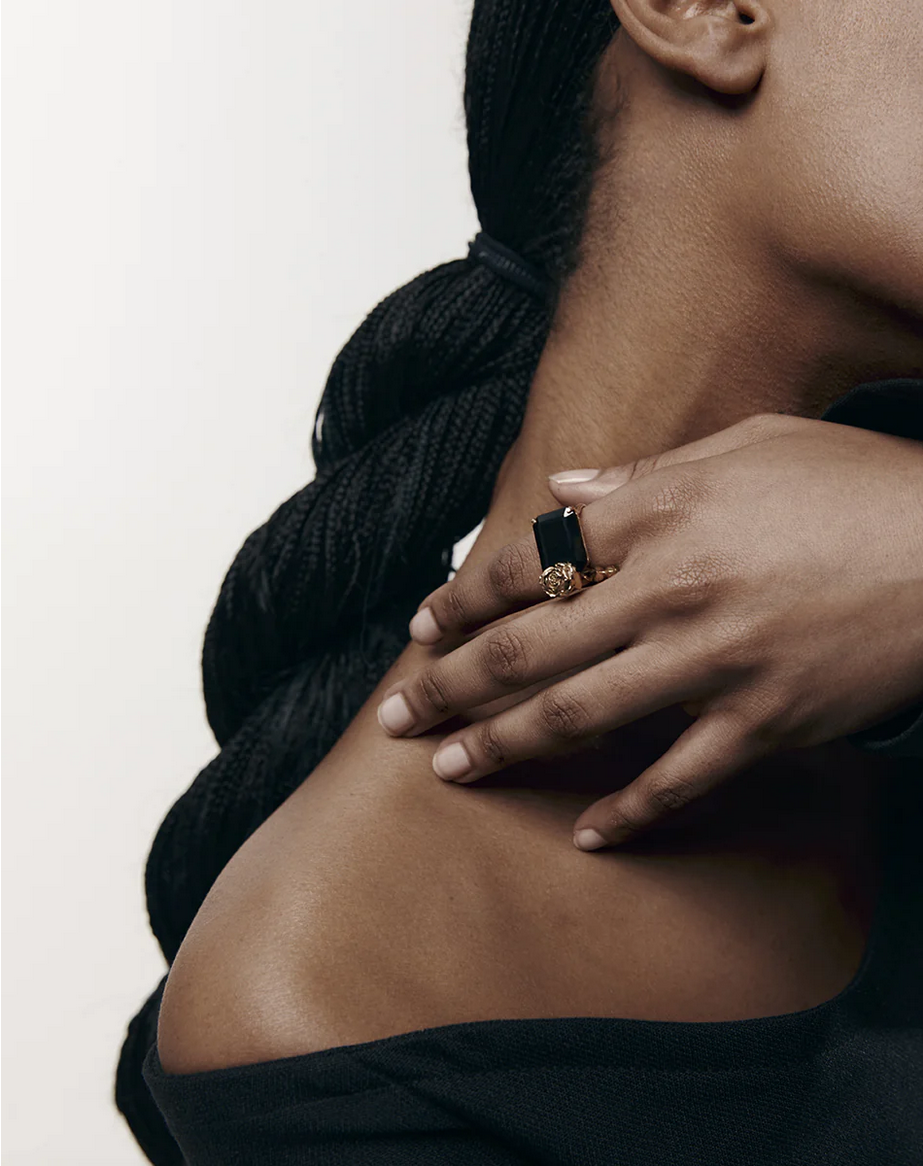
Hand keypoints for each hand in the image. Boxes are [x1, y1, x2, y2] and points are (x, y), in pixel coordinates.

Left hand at [377, 412, 922, 848]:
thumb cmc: (853, 484)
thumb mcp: (747, 445)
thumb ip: (645, 472)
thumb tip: (565, 485)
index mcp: (660, 515)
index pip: (529, 558)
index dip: (464, 596)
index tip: (423, 625)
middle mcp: (669, 591)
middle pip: (530, 646)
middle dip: (453, 684)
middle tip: (399, 715)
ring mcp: (713, 663)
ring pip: (580, 715)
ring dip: (505, 745)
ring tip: (451, 769)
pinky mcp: (762, 721)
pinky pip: (678, 777)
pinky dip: (628, 810)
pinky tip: (584, 834)